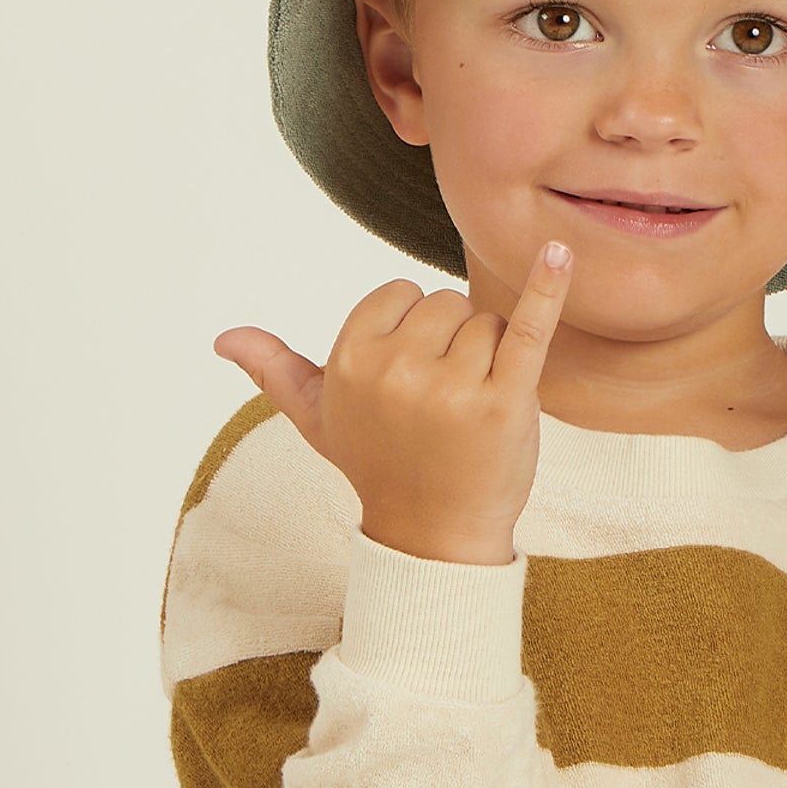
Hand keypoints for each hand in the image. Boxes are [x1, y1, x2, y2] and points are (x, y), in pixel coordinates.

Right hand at [213, 242, 573, 564]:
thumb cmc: (378, 466)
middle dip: (455, 344)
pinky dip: (548, 288)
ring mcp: (451, 386)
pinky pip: (529, 329)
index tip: (410, 382)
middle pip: (448, 303)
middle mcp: (396, 368)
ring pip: (487, 322)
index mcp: (350, 357)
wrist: (434, 535)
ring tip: (471, 411)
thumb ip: (276, 371)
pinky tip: (562, 252)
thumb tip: (224, 338)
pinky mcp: (505, 401)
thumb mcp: (318, 419)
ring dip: (491, 359)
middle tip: (444, 404)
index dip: (415, 333)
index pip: (403, 293)